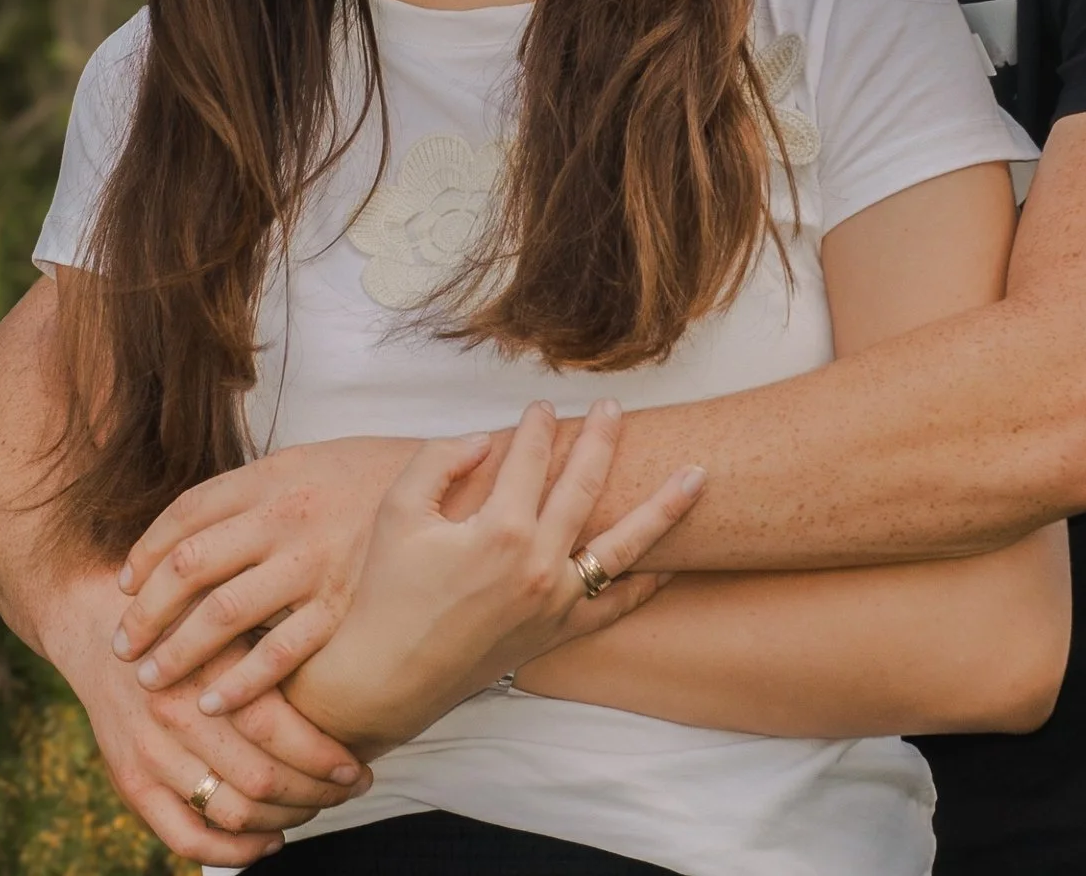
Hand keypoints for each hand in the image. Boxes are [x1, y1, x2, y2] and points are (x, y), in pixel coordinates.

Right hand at [39, 572, 369, 862]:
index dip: (325, 759)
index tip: (356, 766)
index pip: (278, 731)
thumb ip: (276, 650)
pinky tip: (269, 840)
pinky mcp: (131, 782)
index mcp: (208, 668)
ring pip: (232, 812)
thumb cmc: (188, 620)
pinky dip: (234, 850)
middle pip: (262, 779)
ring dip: (286, 820)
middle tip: (348, 789)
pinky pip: (185, 837)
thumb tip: (350, 684)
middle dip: (318, 793)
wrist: (100, 628)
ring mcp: (149, 752)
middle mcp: (176, 714)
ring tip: (316, 807)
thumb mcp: (232, 615)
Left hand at [111, 435, 416, 708]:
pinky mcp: (343, 606)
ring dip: (179, 652)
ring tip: (153, 681)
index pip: (183, 517)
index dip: (144, 554)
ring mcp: (313, 563)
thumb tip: (190, 529)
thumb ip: (252, 493)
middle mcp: (284, 518)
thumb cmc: (375, 477)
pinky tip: (216, 700)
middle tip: (122, 647)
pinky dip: (241, 682)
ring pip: (223, 614)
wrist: (461, 481)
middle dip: (146, 613)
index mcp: (269, 478)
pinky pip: (280, 652)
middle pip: (189, 568)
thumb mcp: (306, 462)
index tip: (122, 586)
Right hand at [284, 400, 704, 754]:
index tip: (541, 408)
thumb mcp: (396, 513)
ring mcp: (556, 602)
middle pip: (585, 486)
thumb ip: (437, 461)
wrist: (388, 677)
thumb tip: (480, 440)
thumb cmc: (386, 592)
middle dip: (603, 440)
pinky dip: (648, 583)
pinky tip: (675, 559)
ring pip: (624, 546)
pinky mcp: (560, 633)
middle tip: (615, 409)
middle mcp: (539, 563)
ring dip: (664, 506)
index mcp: (499, 529)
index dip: (535, 428)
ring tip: (699, 475)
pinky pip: (617, 606)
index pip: (529, 460)